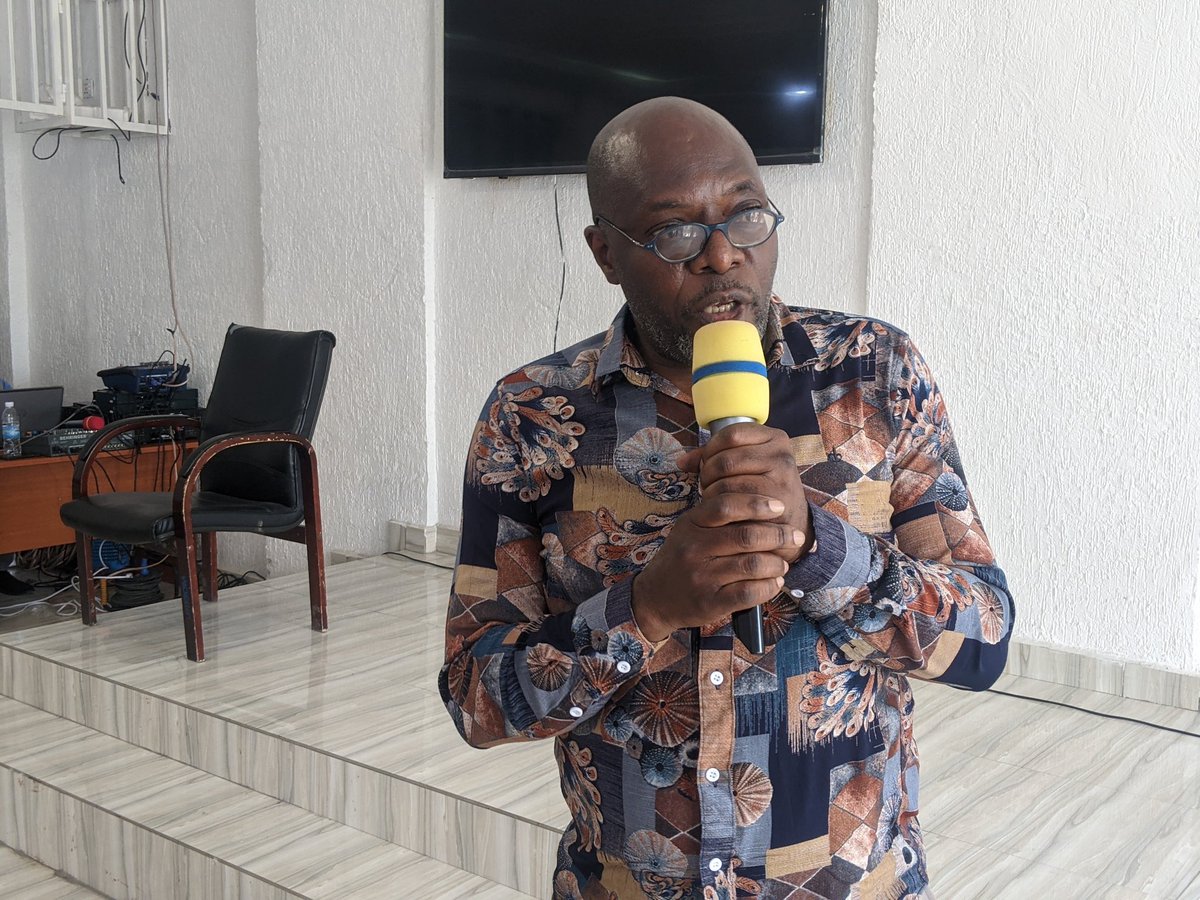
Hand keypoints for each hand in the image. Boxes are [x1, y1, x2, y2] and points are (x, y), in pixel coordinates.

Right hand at [631, 489, 804, 642]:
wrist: (655, 599)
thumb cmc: (682, 559)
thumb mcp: (690, 530)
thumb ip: (718, 515)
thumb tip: (764, 502)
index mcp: (691, 524)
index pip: (726, 505)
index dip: (757, 503)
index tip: (779, 506)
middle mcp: (694, 549)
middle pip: (746, 535)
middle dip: (778, 534)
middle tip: (795, 535)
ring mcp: (701, 577)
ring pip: (753, 565)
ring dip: (777, 563)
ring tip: (783, 563)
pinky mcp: (710, 603)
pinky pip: (749, 593)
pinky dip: (769, 586)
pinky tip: (775, 582)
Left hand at [677, 423, 813, 563]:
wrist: (790, 524)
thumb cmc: (759, 489)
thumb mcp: (745, 465)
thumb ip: (714, 456)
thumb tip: (682, 462)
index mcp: (775, 437)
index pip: (731, 434)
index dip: (711, 449)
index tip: (707, 463)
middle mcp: (782, 454)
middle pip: (726, 459)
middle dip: (708, 474)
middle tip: (707, 485)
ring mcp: (782, 479)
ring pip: (727, 481)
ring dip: (712, 492)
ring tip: (713, 498)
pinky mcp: (776, 503)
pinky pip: (735, 502)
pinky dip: (720, 506)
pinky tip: (722, 510)